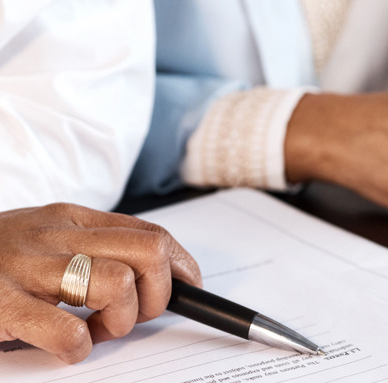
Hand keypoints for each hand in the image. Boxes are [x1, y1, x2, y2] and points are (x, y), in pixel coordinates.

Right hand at [0, 204, 200, 363]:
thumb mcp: (42, 238)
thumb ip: (90, 247)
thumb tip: (153, 276)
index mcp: (70, 218)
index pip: (151, 233)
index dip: (181, 265)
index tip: (190, 288)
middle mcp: (54, 235)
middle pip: (149, 252)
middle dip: (159, 293)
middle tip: (134, 316)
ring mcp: (26, 268)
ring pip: (118, 284)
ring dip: (120, 320)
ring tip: (95, 330)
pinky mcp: (0, 305)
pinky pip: (68, 333)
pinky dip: (79, 348)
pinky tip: (64, 346)